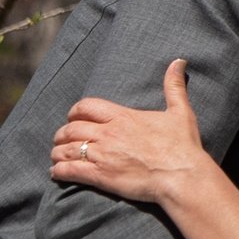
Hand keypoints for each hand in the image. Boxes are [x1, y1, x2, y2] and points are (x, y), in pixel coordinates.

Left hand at [48, 57, 211, 210]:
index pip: (87, 107)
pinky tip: (57, 173)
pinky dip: (59, 171)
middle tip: (61, 139)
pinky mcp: (101, 176)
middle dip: (62, 134)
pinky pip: (71, 170)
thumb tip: (179, 62)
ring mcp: (103, 155)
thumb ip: (173, 86)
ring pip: (67, 149)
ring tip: (55, 157)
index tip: (73, 118)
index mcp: (123, 116)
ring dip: (57, 152)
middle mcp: (108, 133)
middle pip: (72, 128)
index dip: (75, 112)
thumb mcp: (180, 112)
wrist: (182, 175)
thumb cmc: (182, 146)